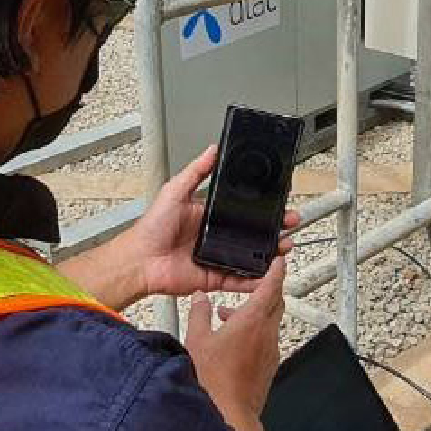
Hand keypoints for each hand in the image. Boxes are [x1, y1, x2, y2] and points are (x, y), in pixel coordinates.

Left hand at [64, 144, 298, 306]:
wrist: (139, 261)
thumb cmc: (151, 228)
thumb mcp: (174, 191)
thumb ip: (195, 172)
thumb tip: (211, 150)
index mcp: (209, 216)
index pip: (242, 211)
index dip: (261, 208)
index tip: (278, 202)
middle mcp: (215, 237)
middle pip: (253, 234)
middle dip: (274, 229)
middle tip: (290, 222)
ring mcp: (217, 258)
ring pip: (251, 257)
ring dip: (270, 254)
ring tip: (285, 247)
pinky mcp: (215, 278)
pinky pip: (239, 280)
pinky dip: (255, 281)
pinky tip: (269, 275)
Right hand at [184, 256, 285, 424]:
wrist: (229, 414)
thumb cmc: (213, 380)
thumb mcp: (197, 340)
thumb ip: (199, 314)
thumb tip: (201, 298)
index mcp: (252, 320)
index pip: (271, 287)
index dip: (276, 271)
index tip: (279, 261)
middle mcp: (267, 333)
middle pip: (276, 303)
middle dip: (265, 291)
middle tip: (252, 285)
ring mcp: (271, 351)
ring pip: (270, 322)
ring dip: (255, 314)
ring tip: (228, 318)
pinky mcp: (269, 366)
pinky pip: (266, 340)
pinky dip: (255, 333)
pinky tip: (234, 342)